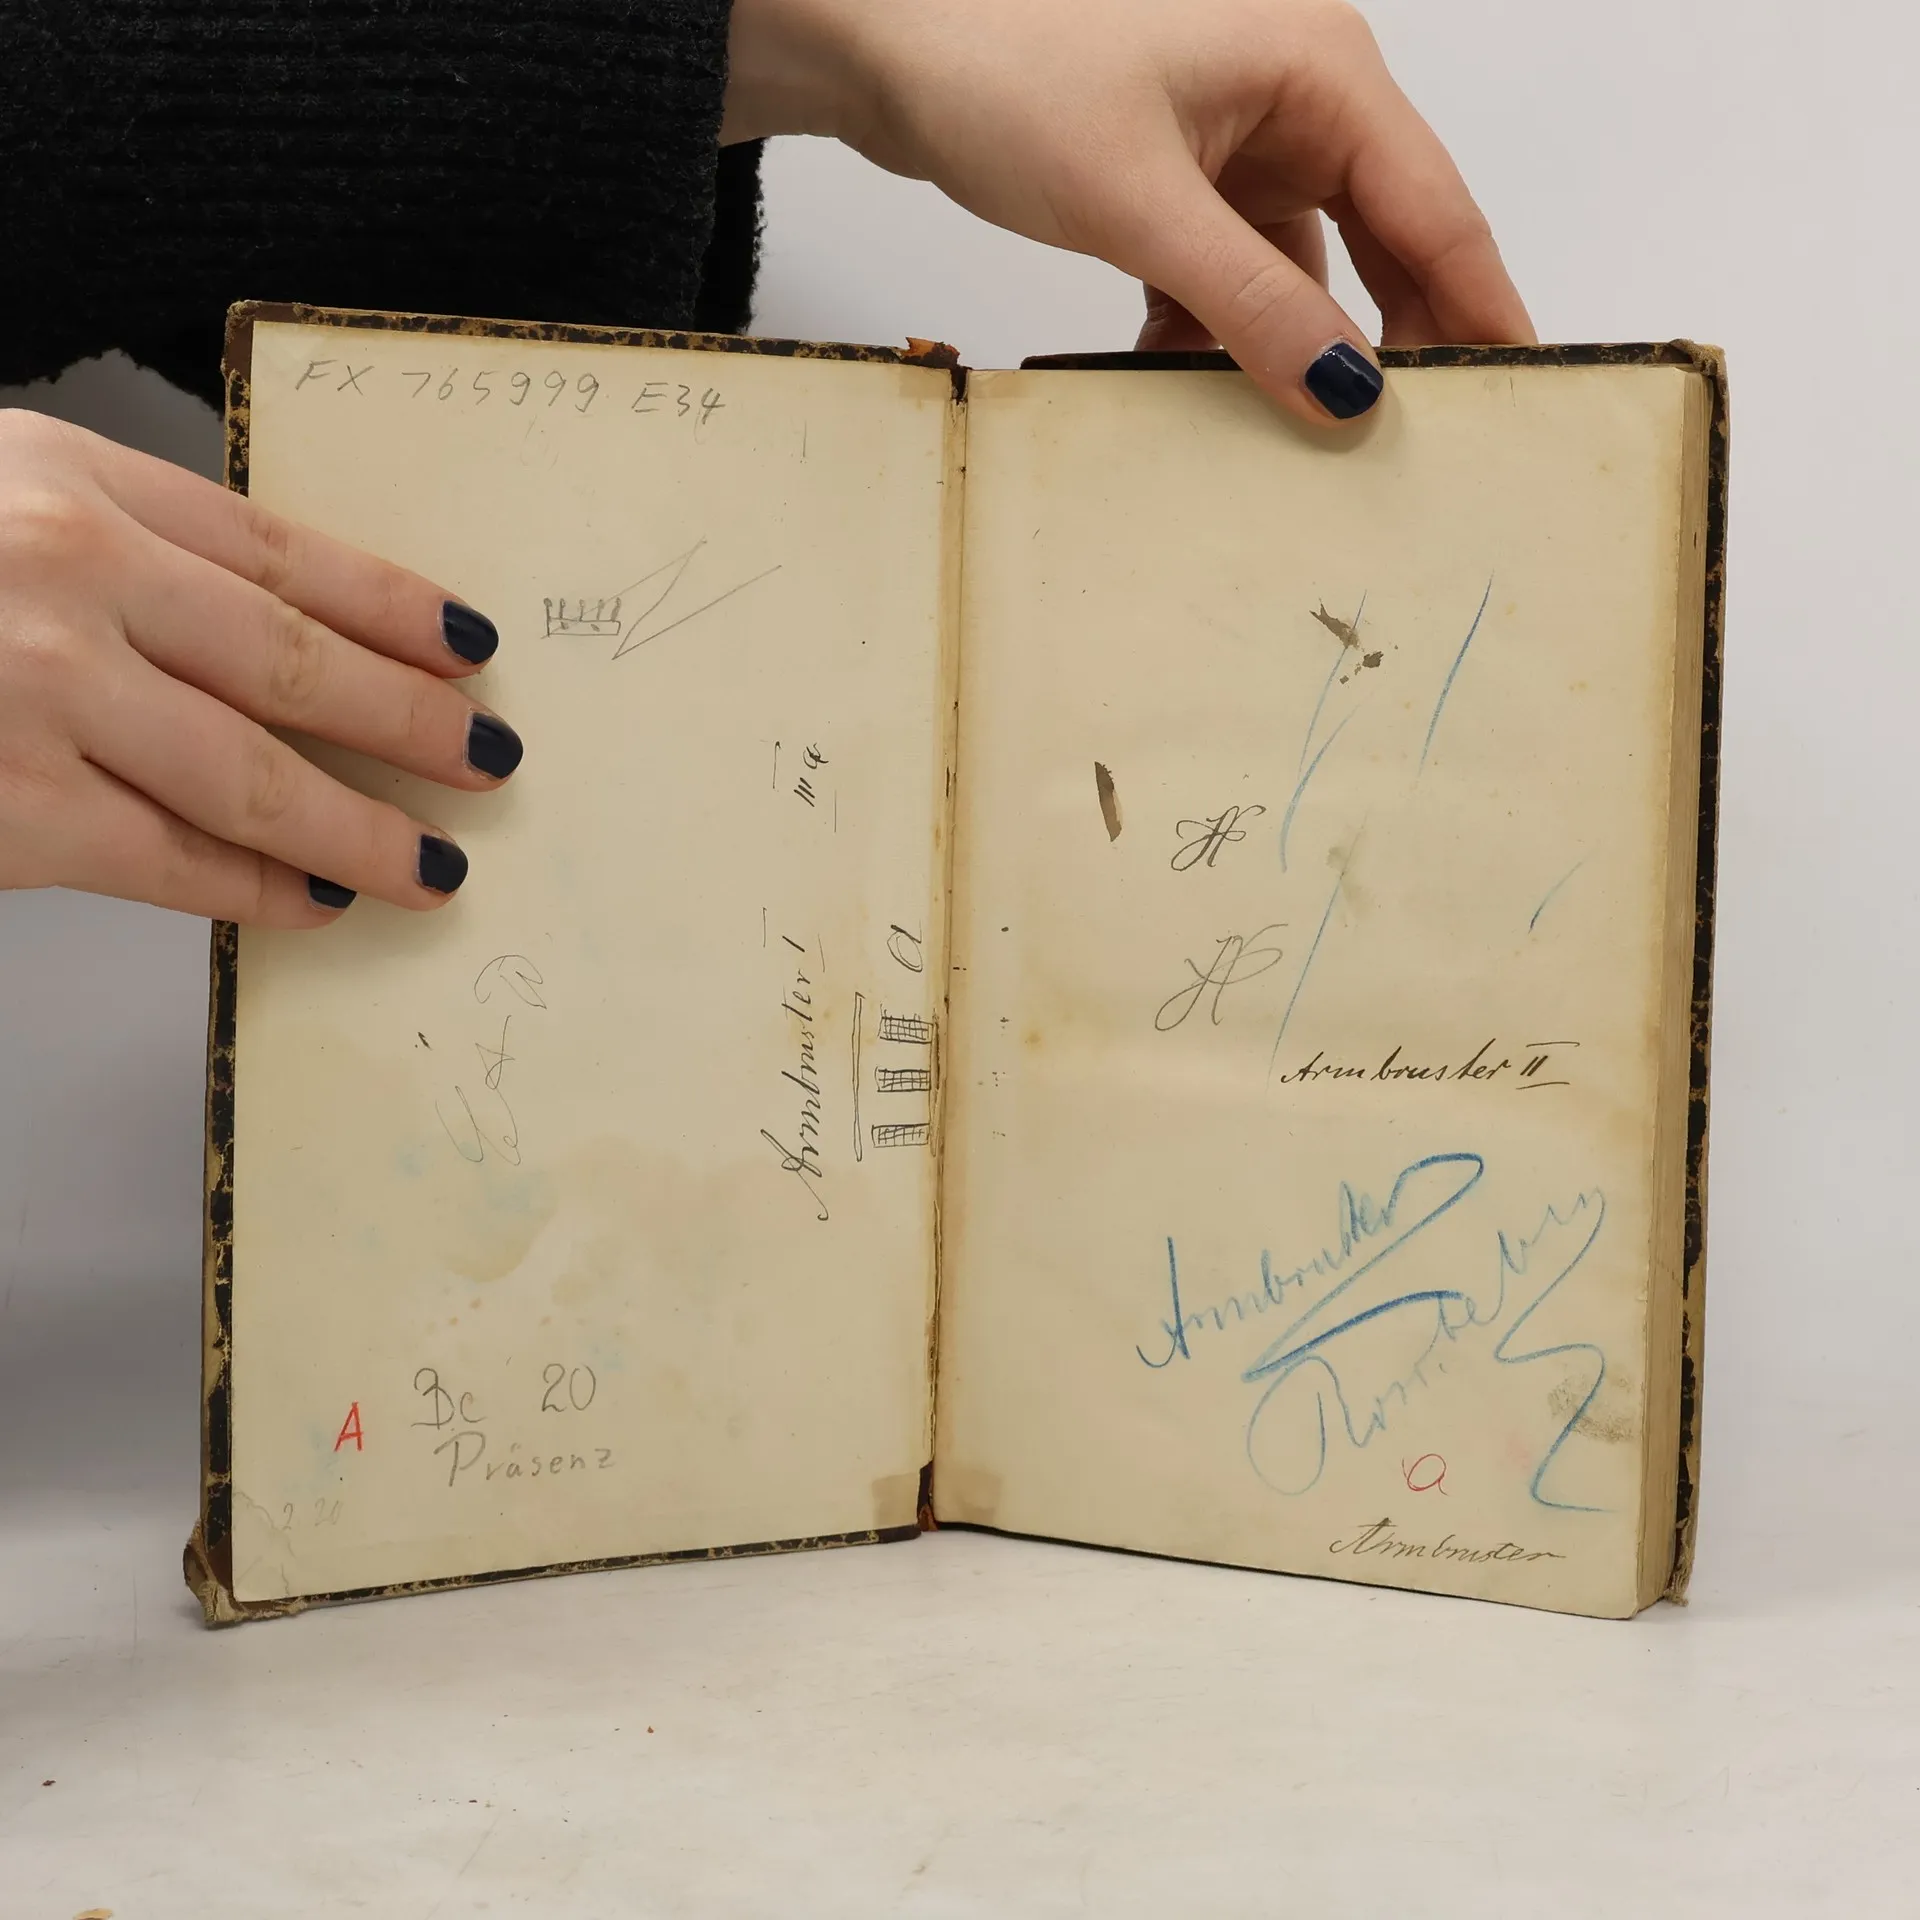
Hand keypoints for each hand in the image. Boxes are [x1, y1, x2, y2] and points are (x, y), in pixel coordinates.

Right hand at [0, 410, 521, 925]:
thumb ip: (115, 559)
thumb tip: (253, 642)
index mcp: (70, 479)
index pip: (277, 550)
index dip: (391, 607)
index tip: (470, 643)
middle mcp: (70, 572)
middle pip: (289, 657)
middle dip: (409, 719)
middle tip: (487, 755)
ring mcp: (42, 689)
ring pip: (252, 776)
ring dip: (361, 830)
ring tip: (431, 864)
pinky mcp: (14, 806)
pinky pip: (171, 859)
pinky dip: (259, 890)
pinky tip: (319, 902)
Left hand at [724, 0, 1533, 425]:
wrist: (886, 44)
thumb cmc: (1007, 69)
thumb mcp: (1143, 204)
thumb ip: (1253, 305)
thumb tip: (1346, 394)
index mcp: (1321, 73)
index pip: (1437, 210)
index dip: (1482, 308)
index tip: (1522, 392)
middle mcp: (1295, 100)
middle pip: (1382, 244)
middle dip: (1385, 342)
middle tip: (1405, 445)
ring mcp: (1235, 140)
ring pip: (1298, 271)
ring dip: (1277, 347)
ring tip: (1272, 431)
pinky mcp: (1177, 177)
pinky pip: (1227, 272)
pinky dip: (1208, 326)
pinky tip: (1172, 367)